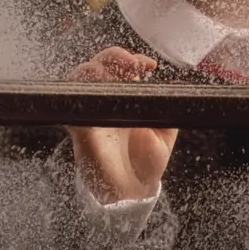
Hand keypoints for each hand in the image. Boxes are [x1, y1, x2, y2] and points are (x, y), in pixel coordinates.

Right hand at [67, 47, 177, 203]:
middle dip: (114, 56)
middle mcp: (106, 101)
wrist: (133, 193)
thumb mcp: (165, 132)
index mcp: (126, 98)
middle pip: (100, 64)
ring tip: (113, 72)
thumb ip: (168, 109)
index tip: (149, 65)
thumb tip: (174, 88)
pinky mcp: (81, 128)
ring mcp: (92, 112)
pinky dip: (80, 90)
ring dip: (95, 67)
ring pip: (81, 76)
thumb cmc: (146, 163)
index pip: (123, 67)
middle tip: (130, 62)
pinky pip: (74, 103)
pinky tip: (96, 89)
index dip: (133, 59)